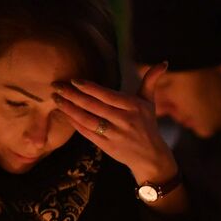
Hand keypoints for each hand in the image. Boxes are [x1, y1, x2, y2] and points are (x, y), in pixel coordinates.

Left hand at [52, 64, 179, 186]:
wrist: (151, 157)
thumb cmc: (147, 125)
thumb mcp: (150, 102)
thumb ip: (151, 80)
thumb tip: (164, 62)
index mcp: (134, 106)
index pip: (107, 95)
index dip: (90, 88)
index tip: (74, 80)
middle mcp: (124, 120)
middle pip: (94, 106)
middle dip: (72, 95)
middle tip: (56, 86)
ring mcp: (115, 135)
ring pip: (88, 120)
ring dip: (69, 109)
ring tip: (56, 99)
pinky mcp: (107, 147)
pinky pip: (87, 133)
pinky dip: (75, 123)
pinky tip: (64, 114)